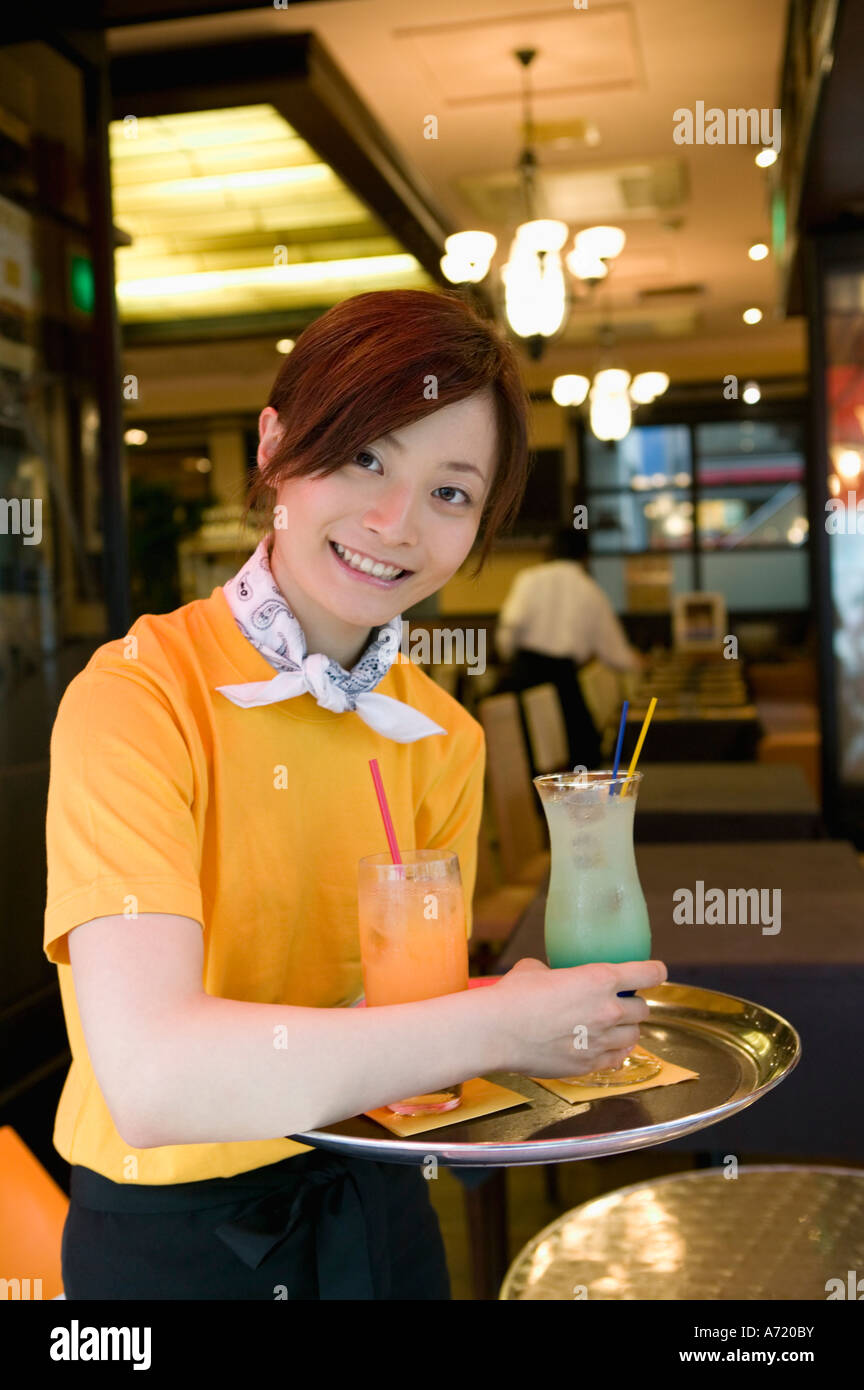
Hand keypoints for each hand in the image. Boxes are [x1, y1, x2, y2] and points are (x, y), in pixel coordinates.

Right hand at [486, 956, 667, 1076]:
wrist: (496, 1032)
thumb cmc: (512, 997)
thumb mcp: (534, 969)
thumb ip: (555, 972)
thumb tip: (552, 976)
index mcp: (599, 978)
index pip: (648, 974)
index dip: (656, 971)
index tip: (657, 971)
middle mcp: (608, 1010)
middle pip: (643, 1009)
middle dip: (635, 1004)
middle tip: (621, 1003)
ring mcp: (601, 1040)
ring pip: (633, 1035)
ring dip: (626, 1029)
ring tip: (612, 1027)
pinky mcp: (589, 1064)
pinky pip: (617, 1058)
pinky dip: (615, 1051)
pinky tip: (605, 1046)